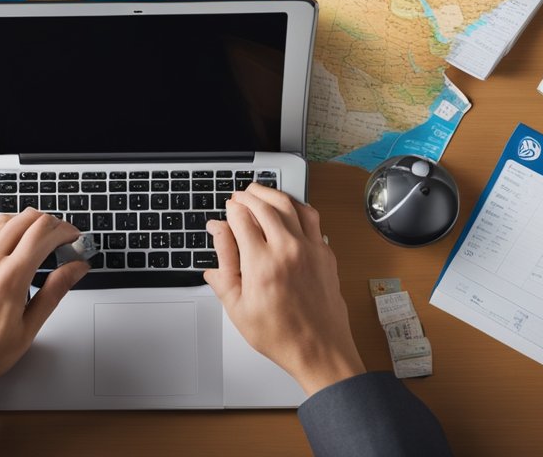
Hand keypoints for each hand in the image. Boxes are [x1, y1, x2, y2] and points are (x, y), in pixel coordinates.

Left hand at [0, 209, 89, 396]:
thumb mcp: (28, 329)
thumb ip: (54, 292)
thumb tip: (76, 269)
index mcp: (9, 278)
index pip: (43, 234)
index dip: (64, 230)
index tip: (73, 237)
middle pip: (25, 220)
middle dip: (49, 222)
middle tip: (59, 236)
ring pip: (2, 221)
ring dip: (25, 222)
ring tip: (36, 237)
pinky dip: (0, 229)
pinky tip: (7, 243)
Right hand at [204, 185, 364, 394]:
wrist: (319, 350)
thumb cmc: (279, 334)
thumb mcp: (237, 305)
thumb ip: (224, 263)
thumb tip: (217, 233)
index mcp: (261, 263)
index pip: (241, 218)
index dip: (230, 210)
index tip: (226, 210)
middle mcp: (287, 249)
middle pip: (264, 204)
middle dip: (248, 195)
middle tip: (239, 196)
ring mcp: (310, 248)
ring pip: (290, 204)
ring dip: (272, 194)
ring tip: (260, 193)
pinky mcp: (325, 252)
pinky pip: (312, 218)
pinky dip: (296, 206)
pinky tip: (289, 209)